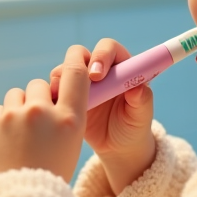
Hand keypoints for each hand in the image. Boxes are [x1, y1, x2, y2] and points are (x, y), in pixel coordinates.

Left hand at [0, 44, 89, 181]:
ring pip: (18, 94)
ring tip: (23, 132)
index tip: (75, 54)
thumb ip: (65, 116)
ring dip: (21, 106)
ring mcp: (16, 116)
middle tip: (39, 120)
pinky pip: (2, 108)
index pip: (75, 73)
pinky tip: (10, 140)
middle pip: (40, 84)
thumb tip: (54, 90)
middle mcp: (43, 112)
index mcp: (69, 119)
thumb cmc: (50, 172)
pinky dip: (6, 120)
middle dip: (39, 97)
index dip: (75, 59)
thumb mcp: (71, 144)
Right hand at [50, 38, 155, 193]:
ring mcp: (81, 83)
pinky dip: (53, 94)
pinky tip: (55, 106)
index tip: (98, 75)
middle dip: (76, 65)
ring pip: (64, 69)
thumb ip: (143, 100)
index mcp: (121, 68)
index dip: (101, 56)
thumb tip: (138, 87)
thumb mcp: (141, 117)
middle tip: (77, 84)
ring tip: (64, 97)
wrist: (117, 148)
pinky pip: (55, 88)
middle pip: (81, 53)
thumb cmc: (134, 128)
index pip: (109, 49)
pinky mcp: (67, 96)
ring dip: (61, 79)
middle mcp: (99, 70)